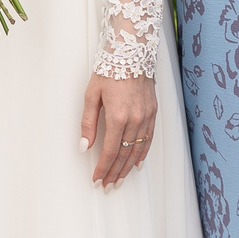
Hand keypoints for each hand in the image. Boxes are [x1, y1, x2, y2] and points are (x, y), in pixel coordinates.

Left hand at [79, 74, 157, 188]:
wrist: (132, 52)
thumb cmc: (109, 70)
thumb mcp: (91, 95)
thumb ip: (88, 123)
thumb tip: (85, 146)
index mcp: (118, 116)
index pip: (110, 151)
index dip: (103, 168)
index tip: (97, 179)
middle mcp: (135, 119)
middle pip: (124, 154)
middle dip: (114, 172)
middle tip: (107, 185)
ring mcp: (146, 117)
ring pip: (137, 149)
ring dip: (127, 167)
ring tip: (119, 179)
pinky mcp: (153, 113)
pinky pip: (148, 139)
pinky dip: (142, 153)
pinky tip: (136, 163)